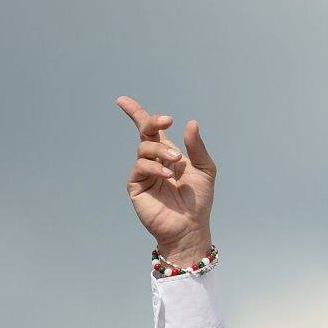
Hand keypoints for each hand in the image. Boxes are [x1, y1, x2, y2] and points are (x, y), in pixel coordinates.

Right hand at [119, 96, 215, 266]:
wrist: (190, 227)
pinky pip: (140, 167)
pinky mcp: (136, 186)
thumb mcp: (204, 169)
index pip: (149, 130)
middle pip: (144, 133)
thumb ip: (197, 147)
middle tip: (166, 120)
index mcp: (168, 154)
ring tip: (175, 162)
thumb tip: (190, 123)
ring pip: (144, 149)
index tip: (122, 101)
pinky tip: (168, 175)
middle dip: (151, 122)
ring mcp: (143, 173)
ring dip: (160, 151)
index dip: (136, 113)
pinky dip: (155, 167)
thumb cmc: (198, 200)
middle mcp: (153, 160)